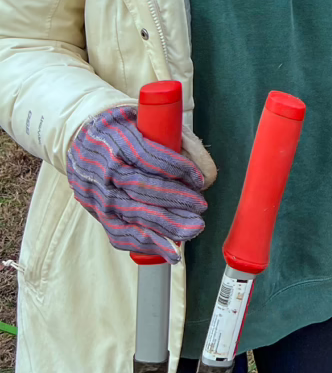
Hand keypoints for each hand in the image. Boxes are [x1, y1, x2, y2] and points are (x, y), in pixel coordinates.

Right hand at [67, 104, 207, 262]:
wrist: (81, 141)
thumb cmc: (127, 129)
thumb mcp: (152, 122)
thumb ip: (183, 143)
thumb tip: (209, 176)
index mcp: (118, 140)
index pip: (148, 157)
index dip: (177, 169)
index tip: (199, 179)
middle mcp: (105, 170)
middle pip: (141, 189)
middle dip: (174, 201)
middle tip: (200, 208)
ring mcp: (99, 195)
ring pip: (133, 215)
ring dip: (165, 226)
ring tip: (192, 230)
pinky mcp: (98, 214)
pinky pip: (121, 234)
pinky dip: (147, 243)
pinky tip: (170, 250)